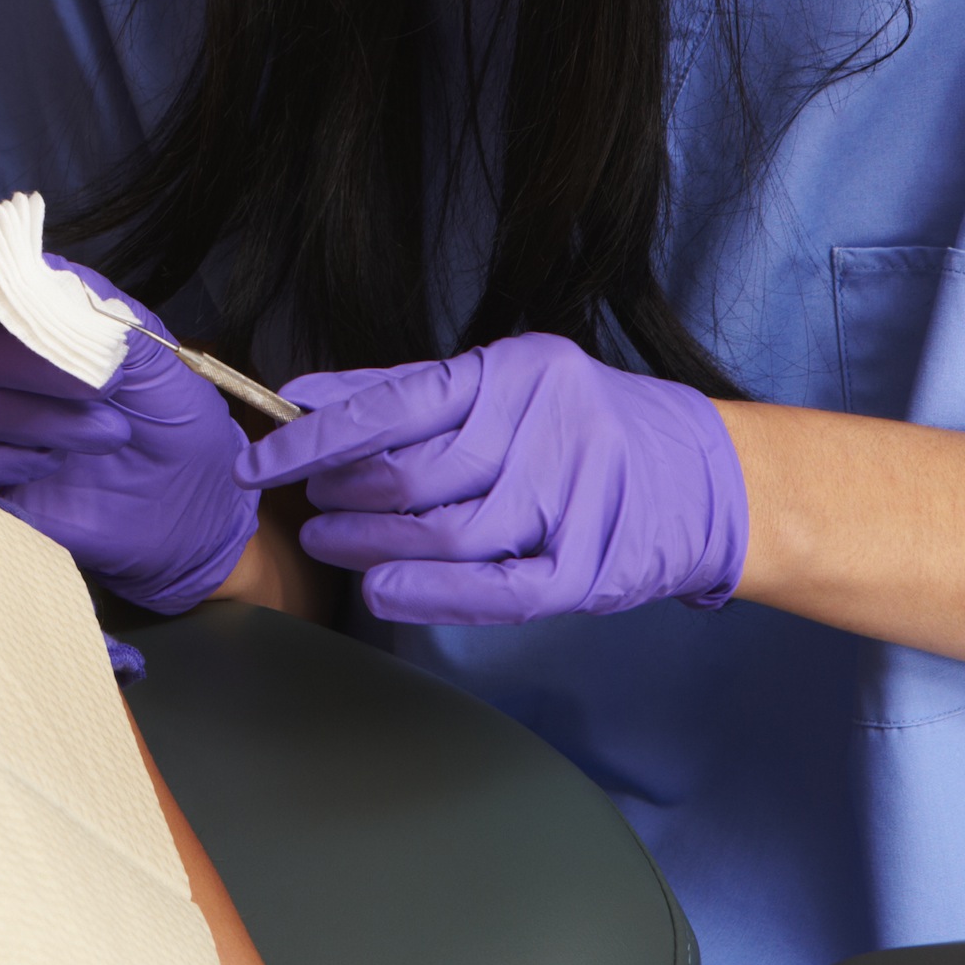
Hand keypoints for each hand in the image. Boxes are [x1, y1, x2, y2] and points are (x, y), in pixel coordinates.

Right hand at [0, 240, 256, 613]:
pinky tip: (50, 462)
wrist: (183, 499)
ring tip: (104, 433)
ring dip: (35, 418)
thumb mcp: (148, 348)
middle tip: (102, 388)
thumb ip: (92, 304)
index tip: (7, 298)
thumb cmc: (163, 413)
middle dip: (31, 362)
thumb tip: (41, 276)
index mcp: (6, 310)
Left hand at [234, 332, 747, 623]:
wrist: (708, 476)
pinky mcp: (590, 566)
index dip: (310, 440)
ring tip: (331, 543)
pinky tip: (382, 591)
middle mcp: (543, 427)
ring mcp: (571, 498)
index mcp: (514, 370)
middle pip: (409, 475)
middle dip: (340, 496)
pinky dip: (429, 594)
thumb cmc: (582, 424)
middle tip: (310, 507)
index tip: (256, 463)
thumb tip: (301, 396)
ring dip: (369, 546)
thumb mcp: (501, 385)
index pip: (388, 406)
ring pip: (442, 533)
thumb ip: (402, 391)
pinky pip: (495, 590)